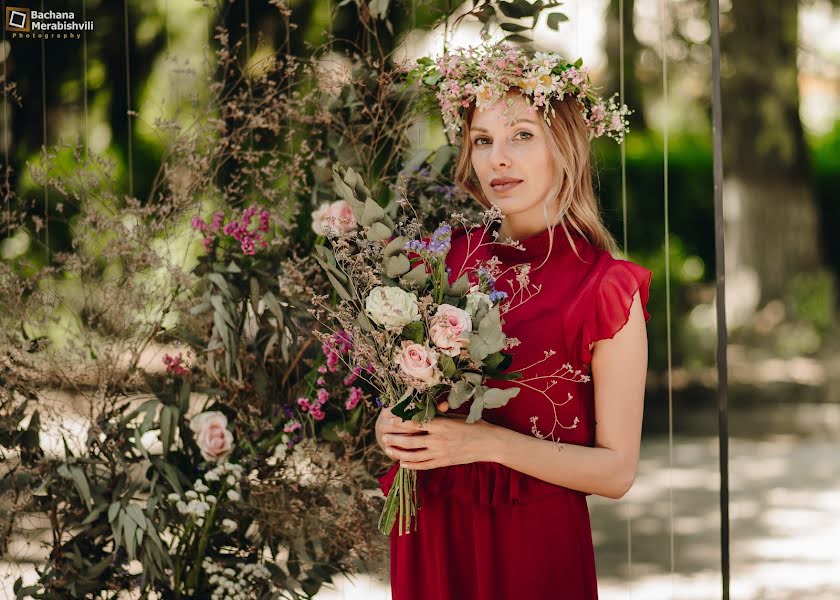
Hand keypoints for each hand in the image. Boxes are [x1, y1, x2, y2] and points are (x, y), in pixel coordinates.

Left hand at [379, 401, 500, 470]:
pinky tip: (403, 463)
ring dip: (399, 452)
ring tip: (388, 449)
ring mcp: (441, 453)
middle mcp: (438, 439)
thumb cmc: (474, 425)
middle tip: (383, 436)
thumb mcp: (455, 416)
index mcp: (441, 424)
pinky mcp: (444, 462)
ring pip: (414, 454)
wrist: (490, 443)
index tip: (388, 420)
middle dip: (395, 438)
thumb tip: (423, 410)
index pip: (414, 423)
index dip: (400, 422)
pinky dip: (412, 465)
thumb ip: (438, 415)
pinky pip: (424, 465)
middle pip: (410, 440)